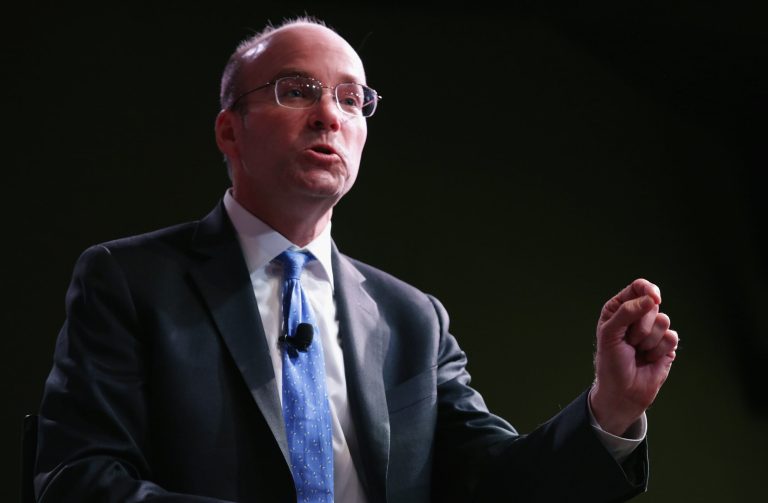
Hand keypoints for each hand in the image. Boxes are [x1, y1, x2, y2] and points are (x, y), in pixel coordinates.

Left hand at [589, 278, 678, 435]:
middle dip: (641, 325)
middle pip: (653, 304)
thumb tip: (651, 299)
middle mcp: (638, 316)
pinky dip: (659, 351)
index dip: (647, 289)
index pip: (638, 288)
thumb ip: (626, 312)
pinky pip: (672, 338)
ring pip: (664, 321)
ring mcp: (653, 331)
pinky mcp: (666, 346)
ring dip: (649, 340)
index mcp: (619, 308)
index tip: (654, 298)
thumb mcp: (610, 334)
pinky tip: (649, 359)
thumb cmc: (611, 362)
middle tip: (628, 341)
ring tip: (637, 351)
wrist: (623, 392)